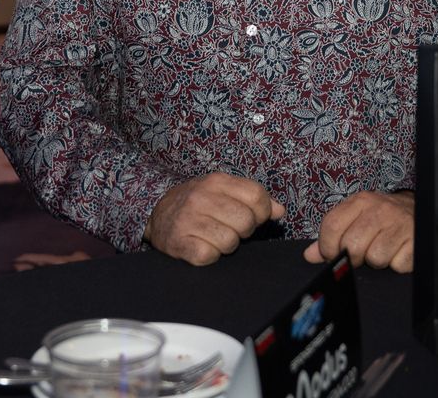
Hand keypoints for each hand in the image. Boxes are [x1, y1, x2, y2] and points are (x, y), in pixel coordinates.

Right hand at [144, 174, 284, 265]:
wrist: (158, 215)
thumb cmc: (198, 205)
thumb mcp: (223, 192)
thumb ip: (253, 198)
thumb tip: (279, 211)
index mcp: (217, 181)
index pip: (257, 196)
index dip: (262, 212)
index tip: (253, 218)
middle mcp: (201, 197)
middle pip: (246, 221)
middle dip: (243, 231)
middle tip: (230, 229)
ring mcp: (188, 220)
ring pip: (230, 242)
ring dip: (226, 246)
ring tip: (215, 238)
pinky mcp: (179, 243)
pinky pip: (209, 256)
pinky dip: (210, 256)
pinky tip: (202, 247)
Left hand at [304, 191, 413, 271]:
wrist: (417, 210)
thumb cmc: (381, 218)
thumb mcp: (355, 218)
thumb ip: (332, 235)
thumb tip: (310, 255)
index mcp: (360, 201)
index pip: (332, 226)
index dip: (327, 247)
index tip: (332, 255)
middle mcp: (380, 209)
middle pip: (352, 246)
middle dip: (354, 258)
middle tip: (361, 254)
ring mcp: (400, 223)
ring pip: (376, 258)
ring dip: (377, 261)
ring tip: (382, 249)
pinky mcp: (416, 240)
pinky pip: (397, 264)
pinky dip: (396, 264)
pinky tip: (397, 252)